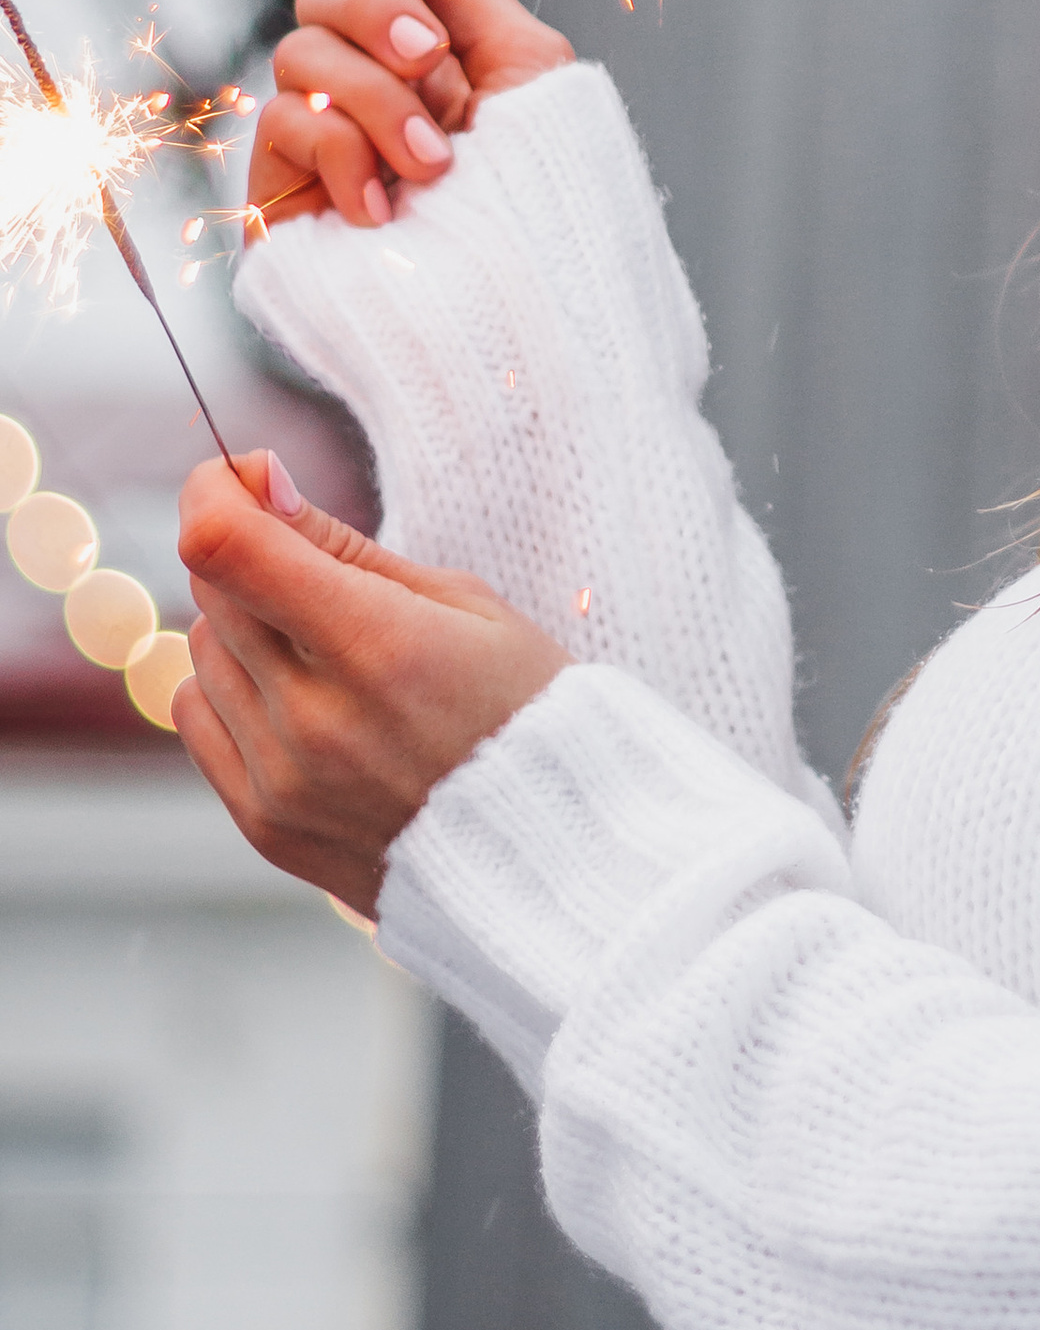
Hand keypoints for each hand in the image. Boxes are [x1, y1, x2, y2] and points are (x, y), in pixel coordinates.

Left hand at [174, 447, 566, 915]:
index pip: (230, 548)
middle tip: (313, 560)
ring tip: (328, 646)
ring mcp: (284, 779)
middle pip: (215, 590)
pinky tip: (299, 694)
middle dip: (250, 551)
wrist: (551, 852)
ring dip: (245, 626)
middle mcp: (317, 719)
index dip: (216, 492)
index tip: (242, 477)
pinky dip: (231, 688)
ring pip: (203, 652)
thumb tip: (258, 483)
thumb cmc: (525, 710)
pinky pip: (198, 719)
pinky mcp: (265, 824)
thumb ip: (343, 547)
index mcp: (381, 647)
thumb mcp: (464, 604)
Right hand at [251, 0, 572, 231]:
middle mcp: (364, 82)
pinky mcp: (282, 191)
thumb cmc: (541, 186)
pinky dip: (346, 156)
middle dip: (382, 12)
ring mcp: (319, 135)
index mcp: (425, 45)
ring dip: (380, 102)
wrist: (528, 294)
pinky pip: (282, 123)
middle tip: (436, 61)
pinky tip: (388, 207)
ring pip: (301, 54)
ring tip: (436, 164)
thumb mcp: (517, 57)